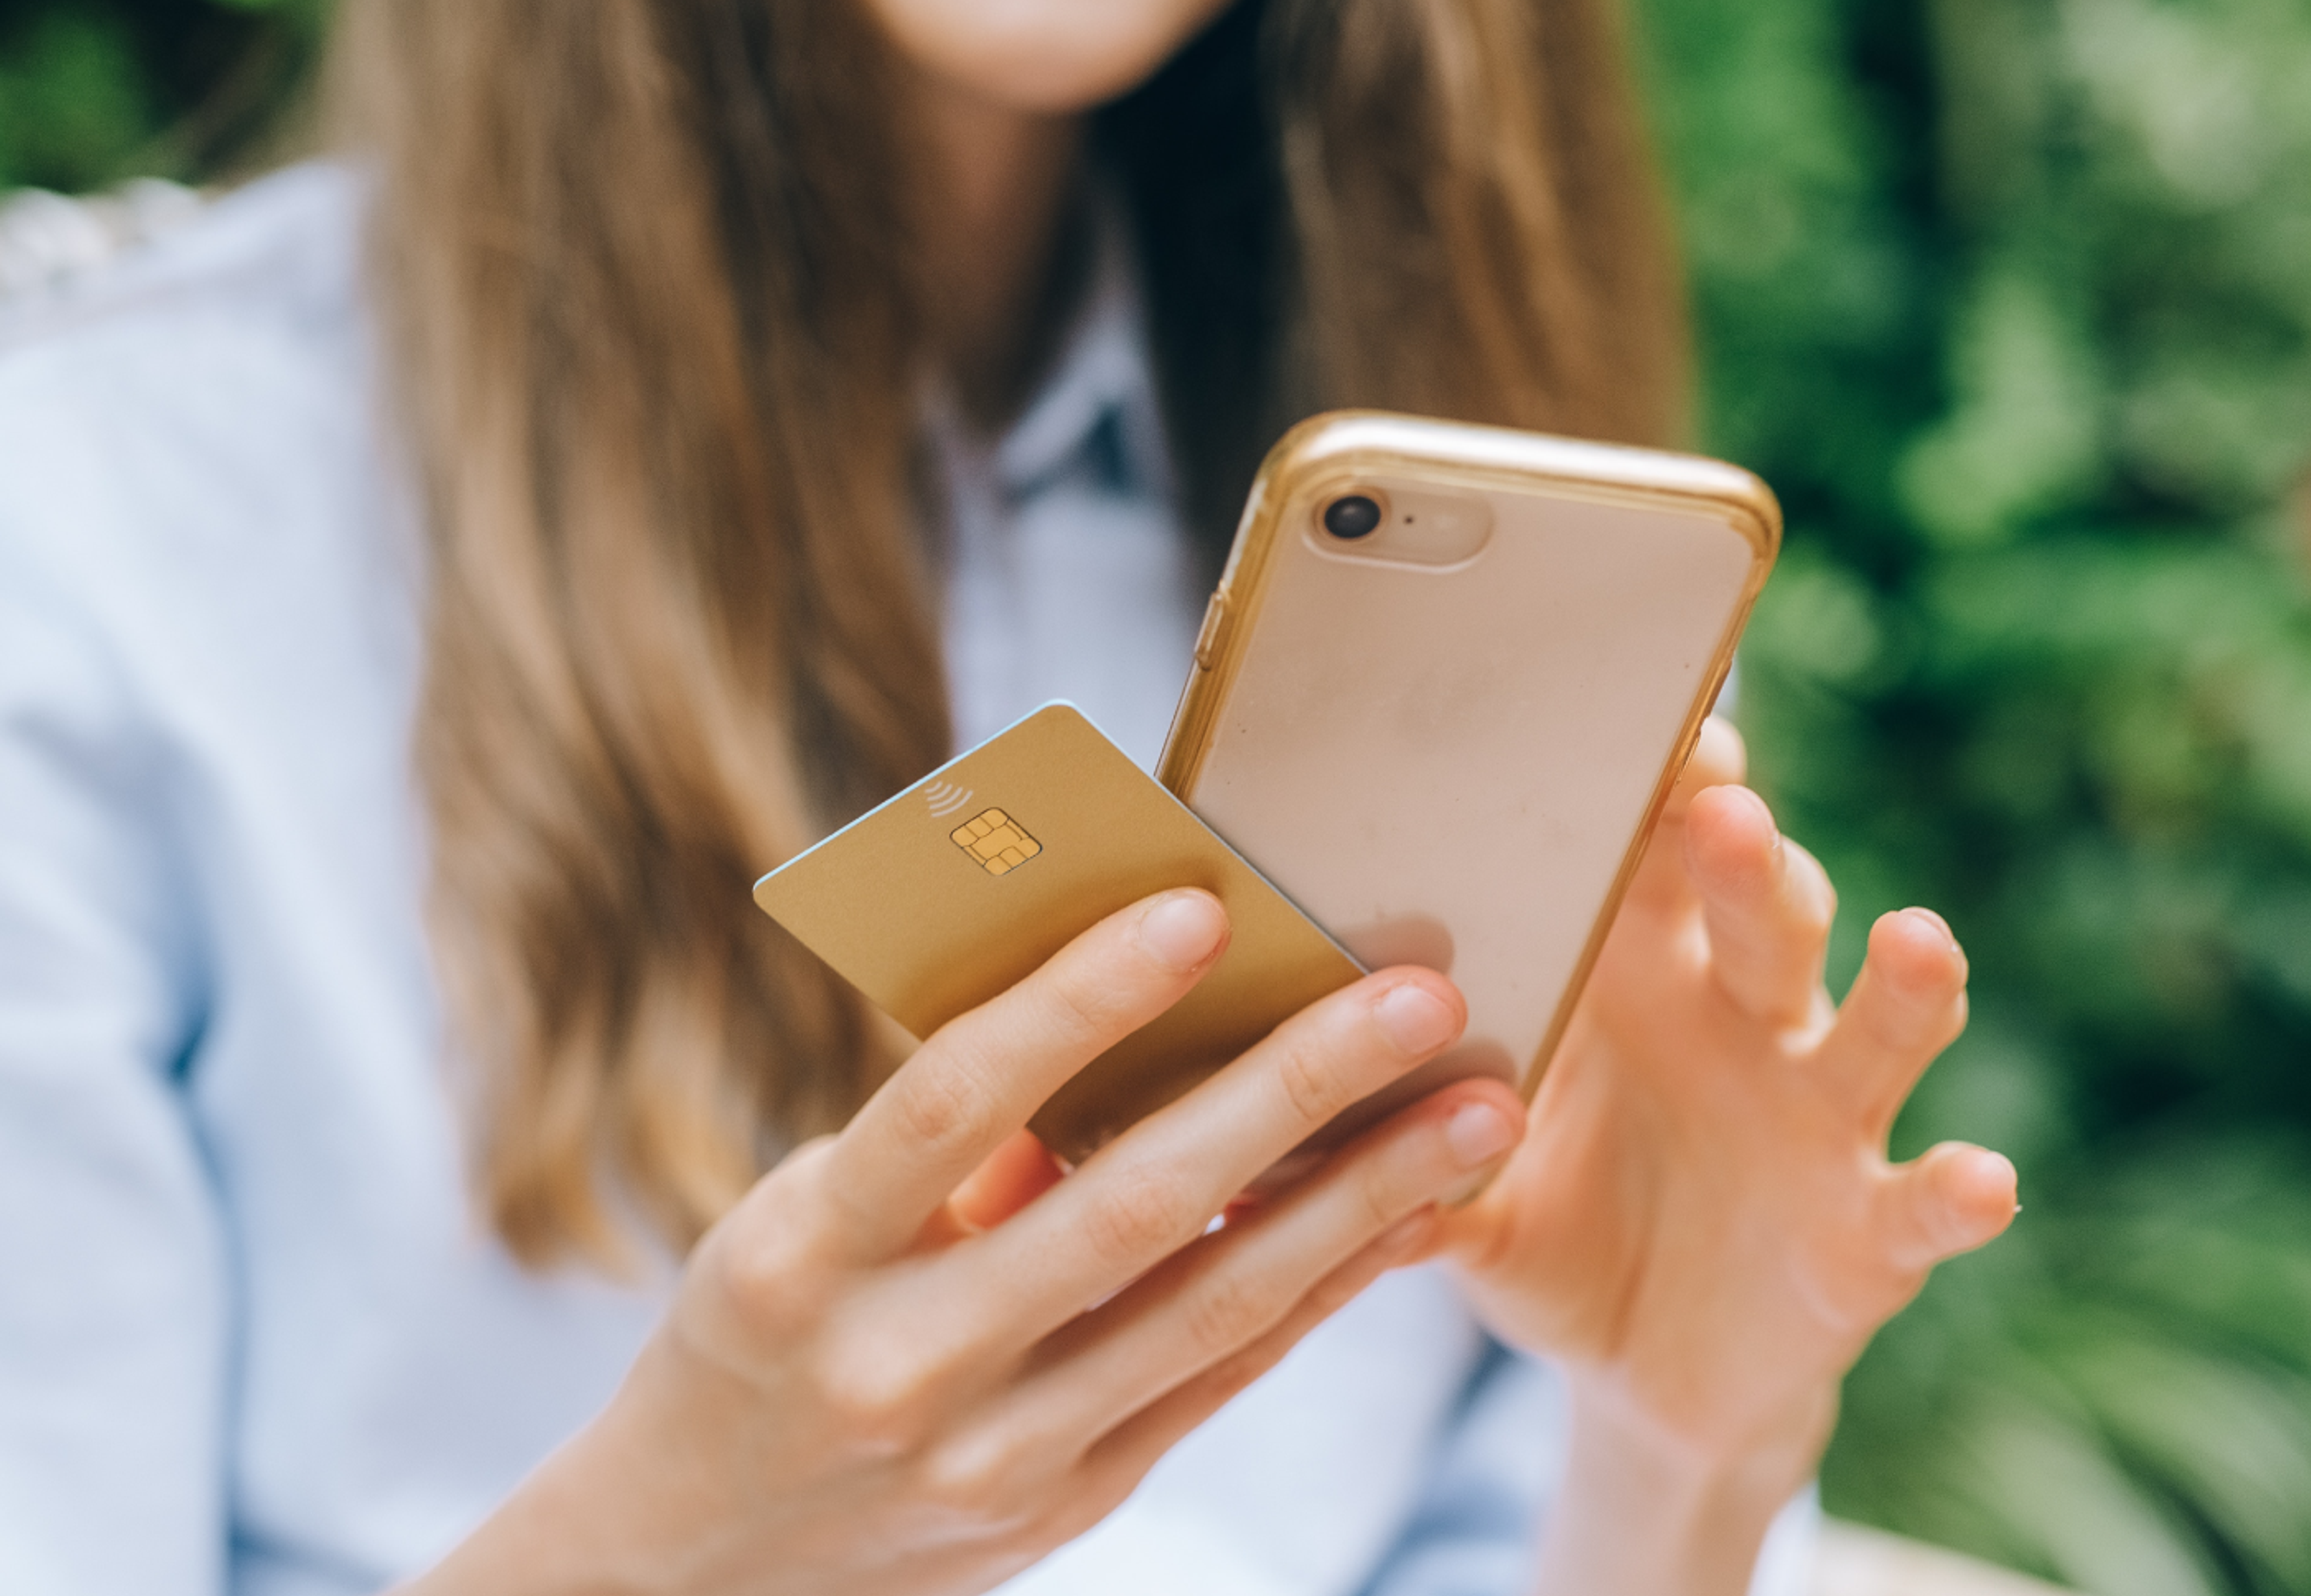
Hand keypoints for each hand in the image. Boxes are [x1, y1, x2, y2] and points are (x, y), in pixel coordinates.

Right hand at [402, 889, 1523, 1595]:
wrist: (702, 1567)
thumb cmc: (770, 1326)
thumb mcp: (799, 1225)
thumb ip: (949, 1143)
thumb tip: (1132, 1010)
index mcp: (795, 1258)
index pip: (950, 1104)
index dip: (1077, 1004)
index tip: (1200, 908)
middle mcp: (897, 1366)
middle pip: (1123, 1210)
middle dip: (1287, 1093)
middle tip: (1418, 994)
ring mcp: (992, 1455)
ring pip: (1209, 1307)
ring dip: (1361, 1201)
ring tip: (1479, 1112)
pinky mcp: (1071, 1498)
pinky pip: (1223, 1374)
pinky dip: (1324, 1284)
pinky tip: (1412, 1212)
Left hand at [1436, 719, 2016, 1590]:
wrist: (1637, 1372)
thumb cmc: (1548, 1227)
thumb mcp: (1463, 1187)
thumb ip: (1392, 1145)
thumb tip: (1264, 1114)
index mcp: (1636, 980)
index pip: (1654, 854)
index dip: (1659, 784)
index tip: (1649, 722)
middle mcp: (1741, 1022)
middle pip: (1761, 911)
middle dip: (1748, 859)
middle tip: (1721, 808)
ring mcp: (1818, 1118)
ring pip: (1873, 1027)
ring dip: (1901, 984)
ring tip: (1914, 939)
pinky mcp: (1868, 1230)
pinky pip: (1924, 1200)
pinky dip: (1958, 1192)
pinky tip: (1981, 1178)